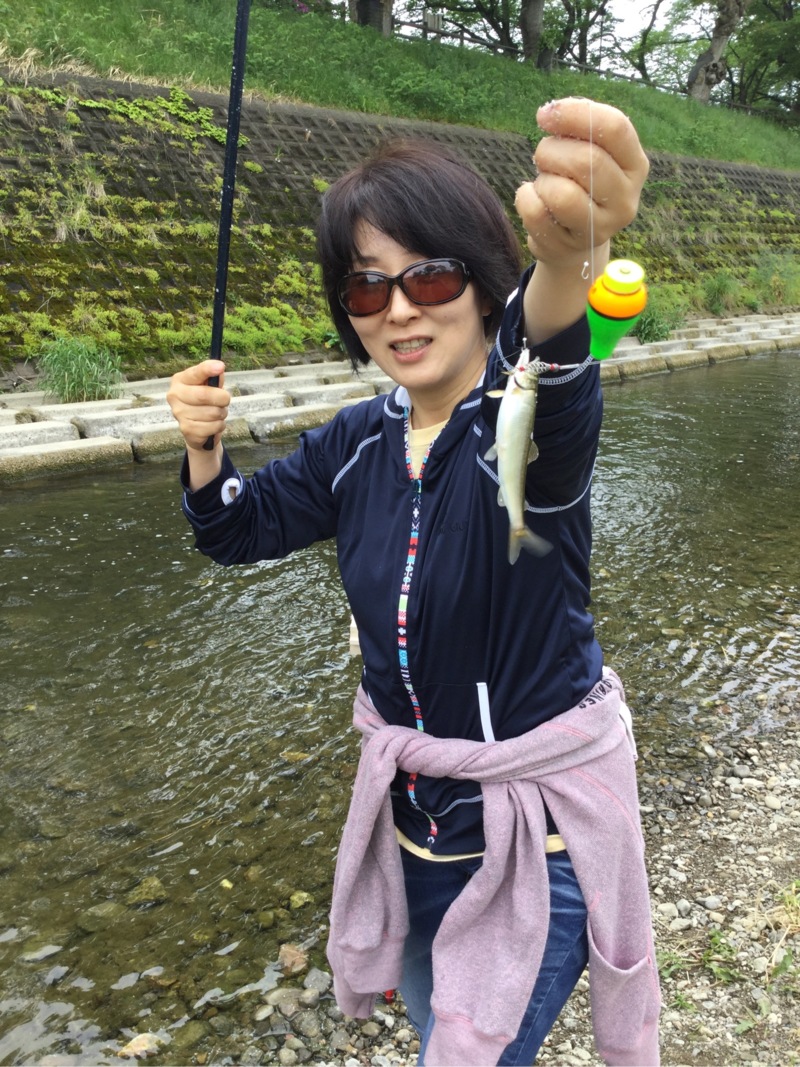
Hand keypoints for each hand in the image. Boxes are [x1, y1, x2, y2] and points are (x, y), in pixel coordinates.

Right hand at [166, 359, 229, 451]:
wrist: (197, 428)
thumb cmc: (203, 401)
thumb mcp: (210, 386)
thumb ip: (214, 377)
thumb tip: (219, 368)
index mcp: (180, 380)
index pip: (195, 373)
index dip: (208, 369)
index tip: (220, 366)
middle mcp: (174, 395)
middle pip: (205, 395)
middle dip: (222, 398)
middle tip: (225, 400)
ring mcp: (179, 414)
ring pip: (213, 412)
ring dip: (222, 413)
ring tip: (216, 413)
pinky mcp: (187, 430)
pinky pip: (214, 426)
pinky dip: (219, 426)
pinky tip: (212, 424)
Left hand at [515, 97, 648, 267]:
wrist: (574, 238)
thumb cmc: (580, 182)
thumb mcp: (589, 150)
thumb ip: (578, 128)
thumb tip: (550, 113)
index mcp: (635, 165)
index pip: (616, 127)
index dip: (575, 114)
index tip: (545, 115)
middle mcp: (625, 199)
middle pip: (586, 161)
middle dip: (552, 151)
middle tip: (544, 155)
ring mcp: (600, 229)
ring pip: (561, 194)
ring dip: (542, 179)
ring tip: (545, 181)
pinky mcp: (569, 247)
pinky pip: (536, 214)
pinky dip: (525, 198)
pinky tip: (534, 198)